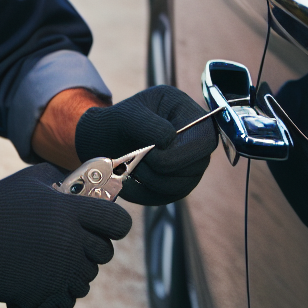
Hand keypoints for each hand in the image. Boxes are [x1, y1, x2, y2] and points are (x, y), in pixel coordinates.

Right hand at [0, 163, 131, 307]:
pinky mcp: (46, 292)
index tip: (106, 225)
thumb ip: (60, 179)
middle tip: (76, 243)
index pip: (118, 222)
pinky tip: (49, 279)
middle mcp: (71, 241)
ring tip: (57, 261)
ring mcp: (59, 270)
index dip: (115, 224)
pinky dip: (62, 293)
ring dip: (77, 272)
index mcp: (70, 211)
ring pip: (87, 278)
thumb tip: (79, 185)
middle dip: (94, 248)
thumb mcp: (31, 179)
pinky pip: (69, 299)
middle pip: (105, 253)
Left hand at [74, 85, 216, 205]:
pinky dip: (144, 193)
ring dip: (151, 180)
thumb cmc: (115, 122)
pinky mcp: (177, 181)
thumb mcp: (125, 115)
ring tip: (130, 167)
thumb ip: (148, 124)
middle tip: (136, 161)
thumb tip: (169, 140)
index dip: (182, 152)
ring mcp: (189, 161)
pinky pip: (169, 196)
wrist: (103, 140)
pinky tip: (127, 183)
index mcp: (184, 110)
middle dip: (162, 168)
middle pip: (197, 165)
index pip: (205, 137)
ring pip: (182, 185)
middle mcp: (194, 136)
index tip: (150, 152)